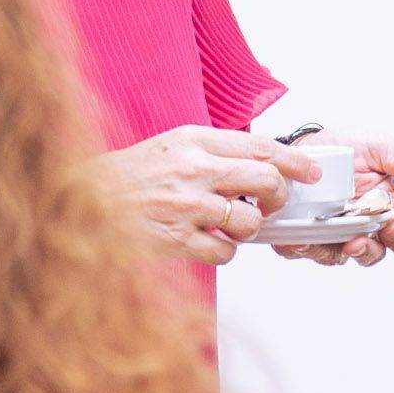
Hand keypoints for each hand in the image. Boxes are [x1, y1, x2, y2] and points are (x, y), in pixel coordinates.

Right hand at [100, 126, 319, 264]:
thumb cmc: (131, 175)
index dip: (293, 160)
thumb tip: (260, 164)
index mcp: (194, 140)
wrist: (83, 202)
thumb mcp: (172, 145)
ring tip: (227, 224)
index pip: (260, 147)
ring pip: (249, 222)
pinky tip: (207, 241)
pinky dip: (224, 250)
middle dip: (277, 196)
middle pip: (265, 181)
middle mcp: (193, 170)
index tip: (309, 171)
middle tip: (271, 204)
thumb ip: (214, 152)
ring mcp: (186, 207)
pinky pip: (225, 252)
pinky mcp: (177, 240)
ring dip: (247, 228)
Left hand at [270, 135, 393, 268]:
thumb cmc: (350, 146)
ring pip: (337, 258)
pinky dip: (303, 245)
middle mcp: (366, 228)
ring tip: (320, 234)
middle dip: (365, 251)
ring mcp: (337, 234)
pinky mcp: (309, 234)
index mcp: (391, 211)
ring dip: (329, 251)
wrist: (309, 143)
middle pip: (373, 257)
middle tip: (354, 241)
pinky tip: (299, 235)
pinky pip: (307, 251)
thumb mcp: (382, 145)